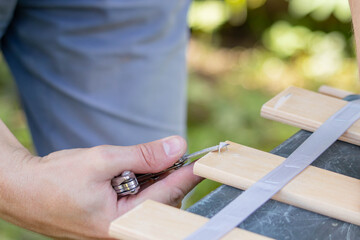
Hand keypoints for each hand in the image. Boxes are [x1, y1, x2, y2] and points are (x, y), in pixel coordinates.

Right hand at [0, 135, 202, 238]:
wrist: (22, 190)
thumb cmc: (56, 178)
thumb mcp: (102, 160)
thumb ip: (143, 155)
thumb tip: (177, 146)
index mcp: (120, 222)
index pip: (166, 195)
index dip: (187, 175)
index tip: (204, 162)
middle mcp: (122, 230)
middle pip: (162, 201)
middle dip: (170, 176)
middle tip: (174, 153)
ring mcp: (116, 227)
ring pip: (151, 201)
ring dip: (155, 178)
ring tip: (156, 159)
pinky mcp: (111, 220)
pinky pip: (137, 202)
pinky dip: (143, 184)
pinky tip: (141, 171)